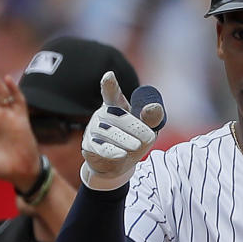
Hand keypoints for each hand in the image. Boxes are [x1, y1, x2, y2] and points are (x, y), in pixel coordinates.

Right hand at [80, 71, 164, 190]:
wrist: (115, 166)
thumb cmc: (132, 141)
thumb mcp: (147, 129)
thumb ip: (152, 119)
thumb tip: (154, 107)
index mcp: (116, 105)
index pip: (112, 93)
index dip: (110, 85)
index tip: (109, 75)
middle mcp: (102, 115)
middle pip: (117, 116)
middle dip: (133, 126)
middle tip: (148, 137)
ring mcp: (93, 130)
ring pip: (109, 132)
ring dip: (125, 140)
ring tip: (137, 147)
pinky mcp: (88, 146)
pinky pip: (99, 147)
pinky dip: (112, 151)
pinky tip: (122, 154)